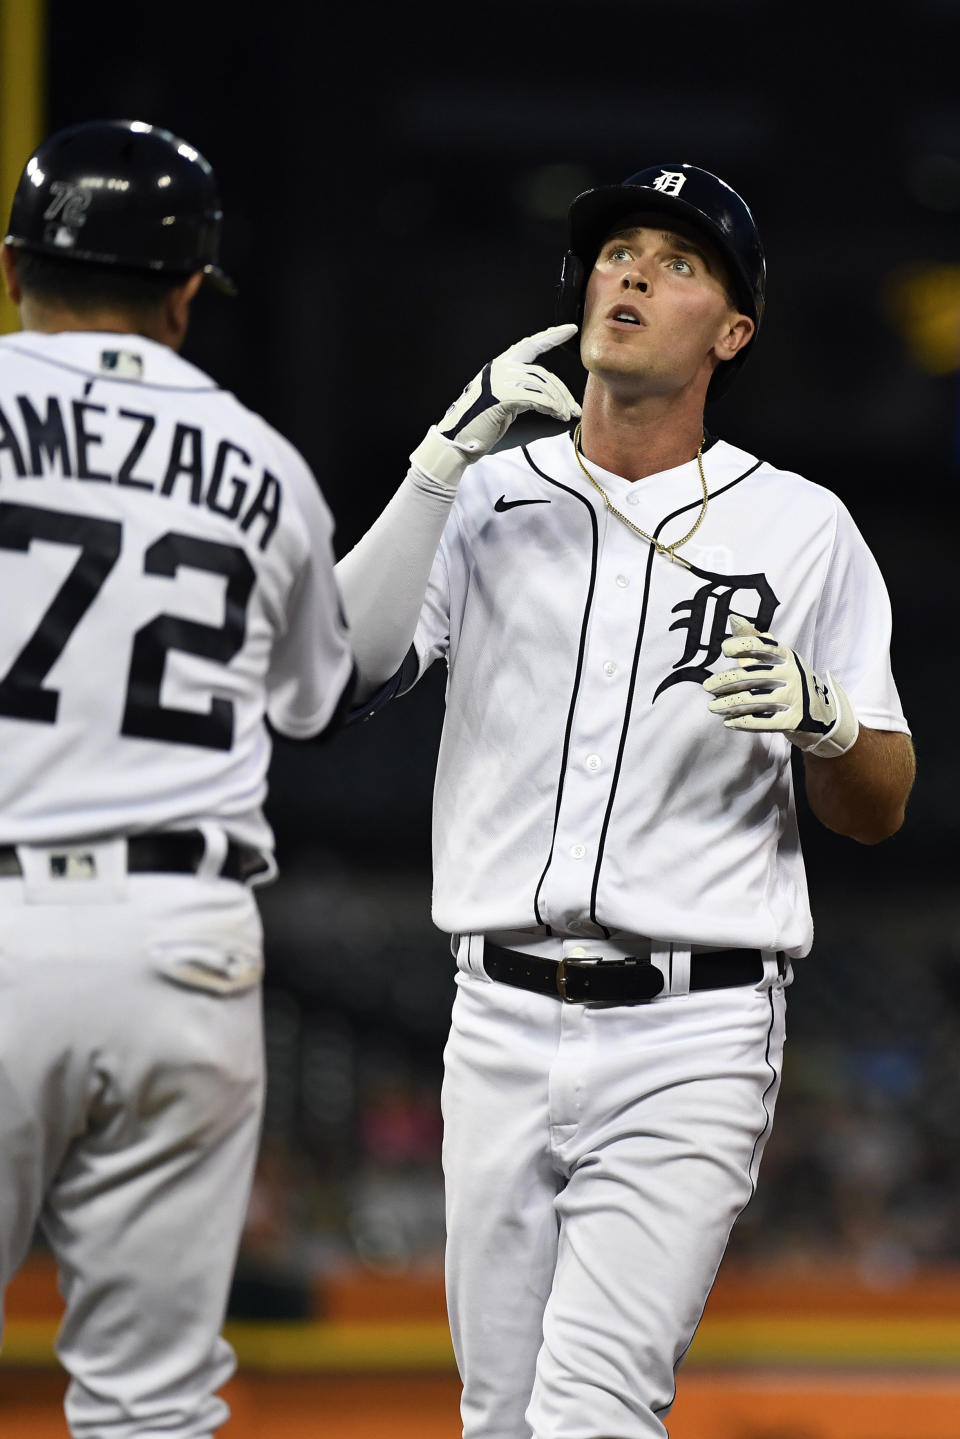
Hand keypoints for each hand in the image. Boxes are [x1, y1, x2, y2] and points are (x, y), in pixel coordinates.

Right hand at [409, 324, 580, 487]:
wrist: (458, 441)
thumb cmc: (480, 426)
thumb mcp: (505, 402)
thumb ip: (521, 391)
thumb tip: (549, 396)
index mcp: (500, 366)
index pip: (530, 345)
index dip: (551, 336)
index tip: (571, 329)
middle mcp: (500, 368)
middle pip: (542, 374)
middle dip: (562, 392)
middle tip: (573, 409)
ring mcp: (500, 380)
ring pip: (542, 386)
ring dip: (559, 403)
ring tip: (565, 416)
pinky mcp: (502, 396)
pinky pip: (536, 398)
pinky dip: (550, 407)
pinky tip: (556, 415)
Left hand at [703, 615, 858, 757]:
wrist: (824, 715)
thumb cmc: (791, 682)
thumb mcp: (778, 660)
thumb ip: (754, 641)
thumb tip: (733, 618)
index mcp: (787, 657)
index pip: (764, 647)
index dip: (743, 645)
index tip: (725, 649)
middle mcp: (792, 674)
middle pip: (752, 675)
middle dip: (725, 681)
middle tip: (707, 687)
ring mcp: (795, 698)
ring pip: (753, 700)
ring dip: (728, 704)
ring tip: (712, 707)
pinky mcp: (794, 721)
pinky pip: (762, 722)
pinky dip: (742, 722)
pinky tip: (728, 722)